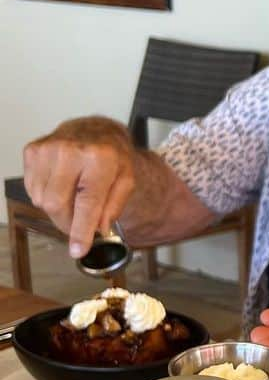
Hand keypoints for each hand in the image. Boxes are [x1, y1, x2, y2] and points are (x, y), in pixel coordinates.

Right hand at [23, 117, 135, 256]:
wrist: (96, 130)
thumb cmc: (113, 157)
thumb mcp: (126, 181)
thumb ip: (113, 207)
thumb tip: (98, 230)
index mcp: (100, 158)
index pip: (87, 202)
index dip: (81, 230)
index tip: (78, 250)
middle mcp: (71, 150)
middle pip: (57, 204)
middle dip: (67, 222)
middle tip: (78, 225)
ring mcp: (48, 149)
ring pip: (41, 199)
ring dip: (56, 208)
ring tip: (72, 196)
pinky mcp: (33, 150)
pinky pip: (32, 189)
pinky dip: (45, 195)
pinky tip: (60, 184)